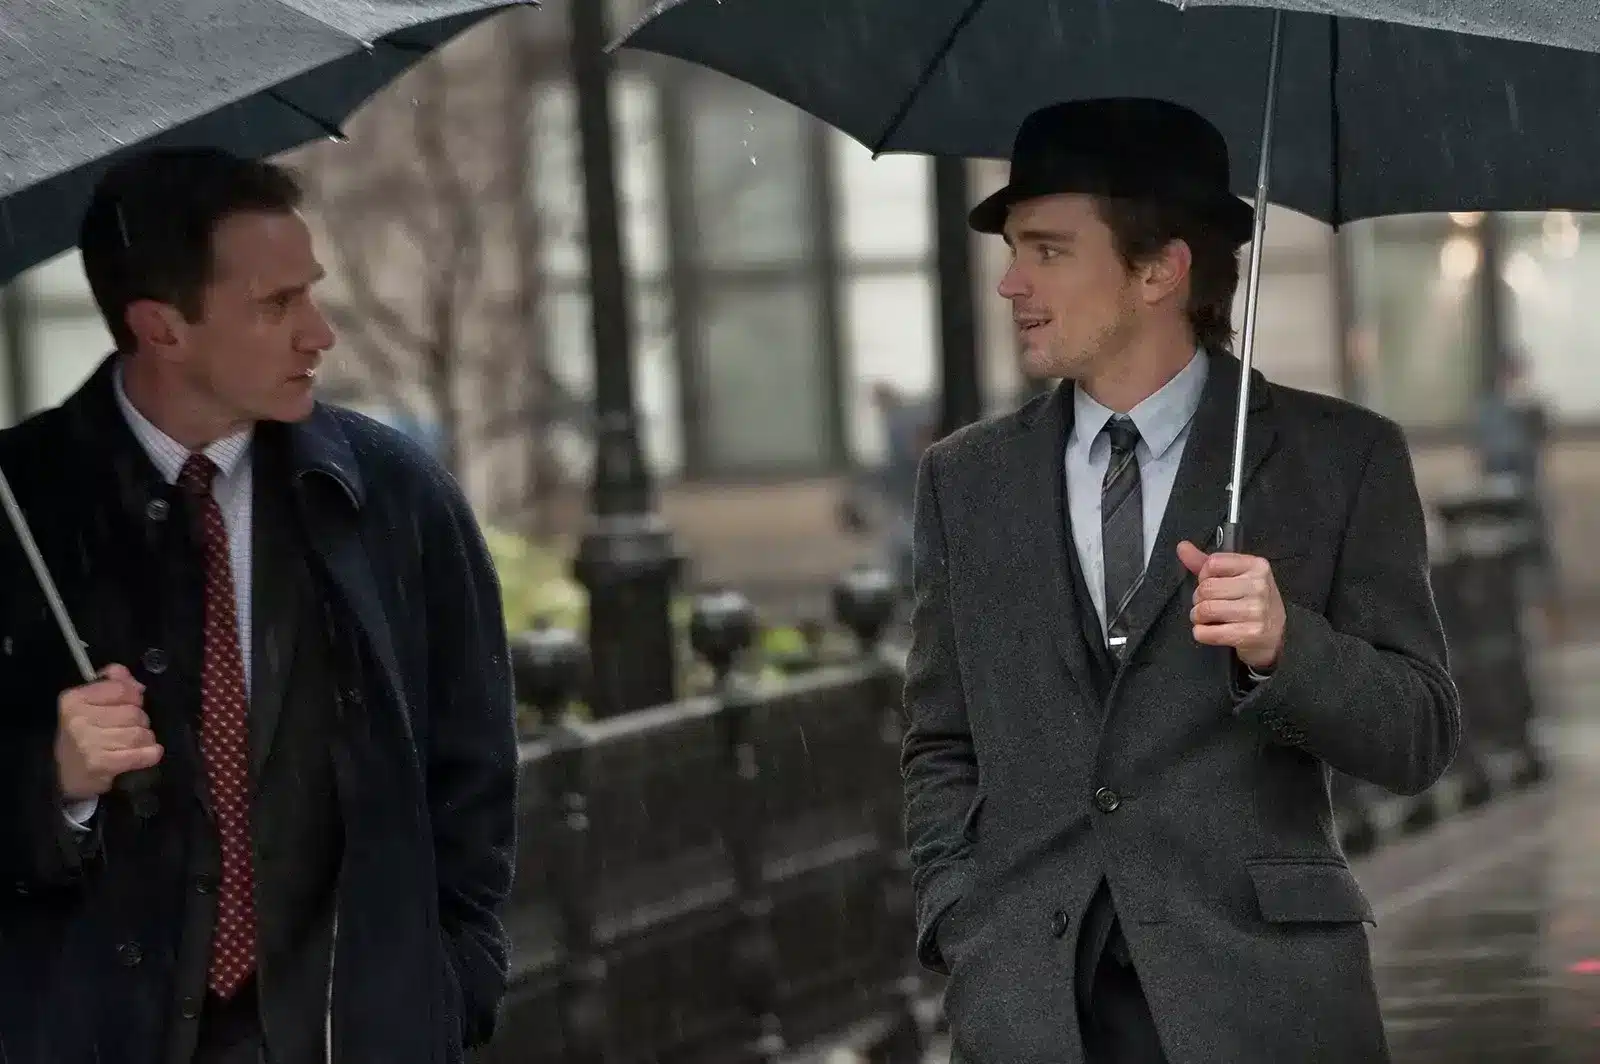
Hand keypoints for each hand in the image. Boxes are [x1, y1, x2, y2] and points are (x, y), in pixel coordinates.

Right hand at [55, 664, 162, 800]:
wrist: (67, 775)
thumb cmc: (84, 735)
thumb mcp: (91, 704)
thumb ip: (115, 684)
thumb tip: (136, 683)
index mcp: (74, 699)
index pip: (122, 689)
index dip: (135, 697)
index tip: (132, 705)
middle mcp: (77, 719)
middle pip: (134, 712)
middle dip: (141, 721)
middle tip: (132, 728)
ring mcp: (87, 742)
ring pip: (139, 733)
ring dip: (145, 738)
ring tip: (137, 743)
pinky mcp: (99, 763)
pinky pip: (139, 754)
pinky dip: (150, 754)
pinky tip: (150, 753)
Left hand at [1177, 540, 1285, 672]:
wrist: (1274, 634)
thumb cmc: (1251, 602)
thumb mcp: (1235, 577)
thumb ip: (1206, 562)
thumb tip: (1183, 547)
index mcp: (1256, 566)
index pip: (1213, 563)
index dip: (1203, 576)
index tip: (1210, 584)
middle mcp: (1259, 586)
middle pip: (1206, 588)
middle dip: (1198, 599)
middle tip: (1206, 605)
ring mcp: (1257, 610)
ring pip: (1205, 609)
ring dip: (1198, 617)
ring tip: (1206, 619)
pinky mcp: (1251, 633)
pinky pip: (1208, 632)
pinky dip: (1201, 633)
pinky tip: (1210, 631)